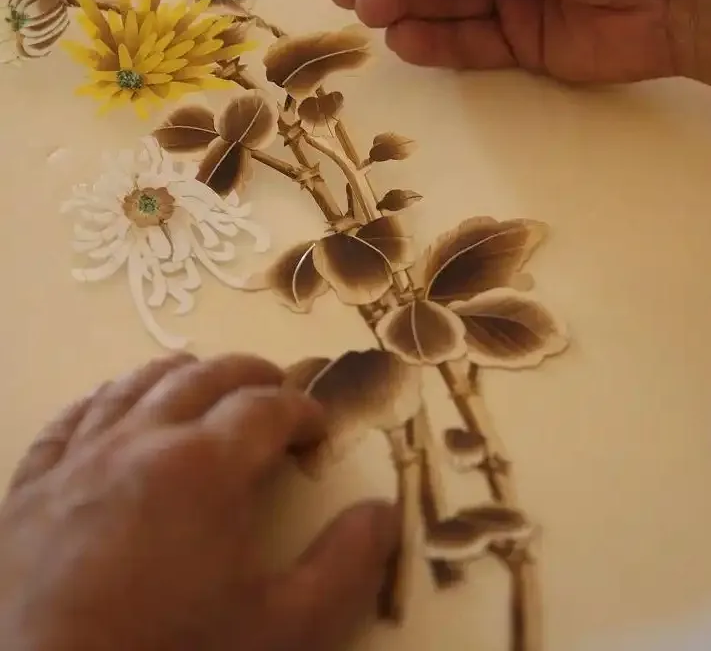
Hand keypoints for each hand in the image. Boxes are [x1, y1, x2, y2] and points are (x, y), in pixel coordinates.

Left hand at [0, 354, 398, 650]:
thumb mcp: (281, 630)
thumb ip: (345, 566)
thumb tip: (385, 512)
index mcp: (207, 465)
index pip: (268, 407)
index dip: (303, 409)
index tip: (319, 428)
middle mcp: (142, 440)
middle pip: (206, 377)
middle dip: (251, 376)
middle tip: (275, 391)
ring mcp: (79, 459)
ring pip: (137, 383)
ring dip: (182, 374)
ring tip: (203, 381)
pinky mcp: (28, 487)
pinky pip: (70, 419)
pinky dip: (103, 400)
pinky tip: (113, 406)